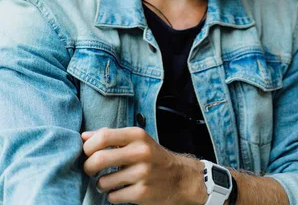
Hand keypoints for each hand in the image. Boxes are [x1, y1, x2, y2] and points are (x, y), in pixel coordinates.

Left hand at [81, 126, 205, 204]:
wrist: (179, 178)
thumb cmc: (151, 156)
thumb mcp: (136, 139)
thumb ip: (111, 136)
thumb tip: (83, 136)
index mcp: (137, 135)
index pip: (103, 136)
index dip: (88, 146)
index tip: (87, 152)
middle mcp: (140, 152)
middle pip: (99, 159)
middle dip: (88, 167)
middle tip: (90, 169)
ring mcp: (142, 174)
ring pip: (103, 182)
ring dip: (101, 184)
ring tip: (108, 181)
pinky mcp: (142, 193)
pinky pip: (113, 197)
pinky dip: (112, 196)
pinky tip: (121, 190)